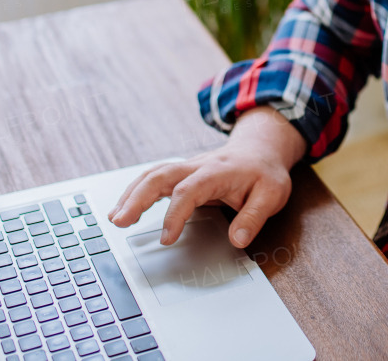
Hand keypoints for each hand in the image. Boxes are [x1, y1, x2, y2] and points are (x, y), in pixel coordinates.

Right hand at [108, 106, 306, 247]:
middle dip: (137, 198)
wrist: (261, 149)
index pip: (188, 191)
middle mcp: (197, 166)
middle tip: (119, 222)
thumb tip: (237, 240)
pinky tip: (123, 208)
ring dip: (131, 194)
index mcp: (217, 172)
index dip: (174, 214)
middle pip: (160, 176)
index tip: (166, 239)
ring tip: (115, 219)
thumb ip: (254, 217)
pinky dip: (135, 191)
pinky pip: (154, 178)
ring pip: (152, 175)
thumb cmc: (265, 173)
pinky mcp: (182, 174)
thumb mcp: (272, 195)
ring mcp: (187, 168)